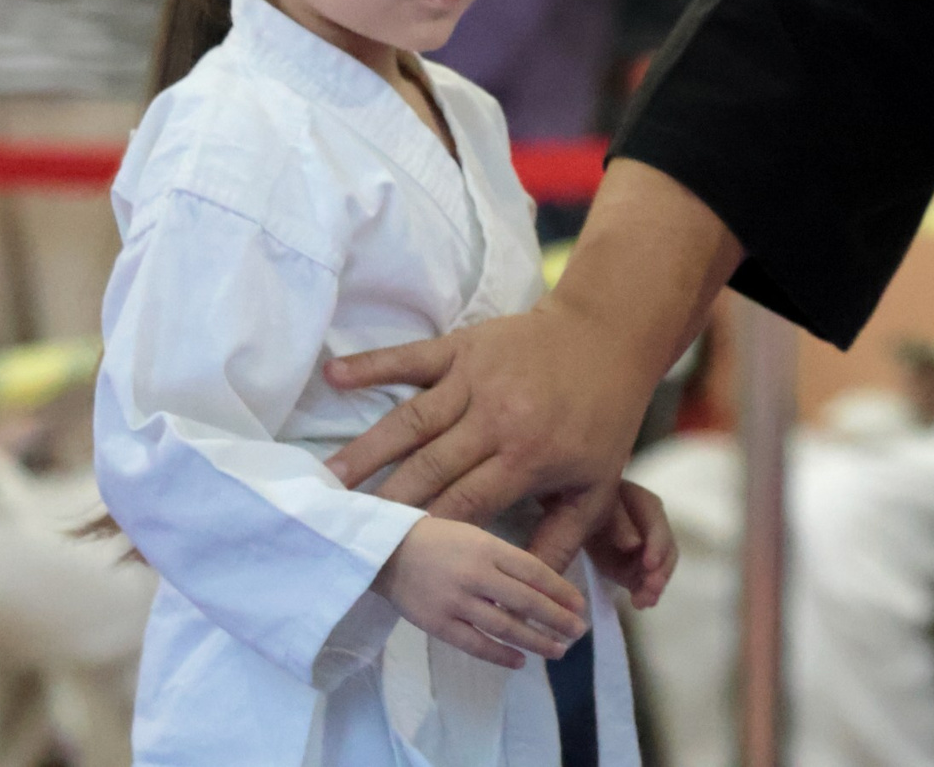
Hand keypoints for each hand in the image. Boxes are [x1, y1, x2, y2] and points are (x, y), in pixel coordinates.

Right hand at [322, 301, 659, 572]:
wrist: (608, 340)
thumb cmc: (600, 421)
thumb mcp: (595, 488)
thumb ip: (561, 541)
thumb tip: (532, 593)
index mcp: (527, 458)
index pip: (463, 507)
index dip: (425, 536)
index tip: (387, 563)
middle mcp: (496, 420)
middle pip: (426, 470)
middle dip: (384, 504)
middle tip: (341, 532)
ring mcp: (476, 380)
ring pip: (410, 421)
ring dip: (366, 450)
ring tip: (325, 479)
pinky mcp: (464, 345)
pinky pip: (412, 358)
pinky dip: (372, 365)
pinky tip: (334, 375)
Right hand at [373, 517, 587, 669]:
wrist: (386, 551)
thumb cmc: (439, 540)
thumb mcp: (477, 537)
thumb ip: (506, 560)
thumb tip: (544, 588)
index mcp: (488, 548)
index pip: (535, 572)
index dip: (561, 591)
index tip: (580, 606)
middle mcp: (475, 574)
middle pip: (526, 602)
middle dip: (557, 619)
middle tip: (578, 632)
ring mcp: (455, 601)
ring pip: (505, 627)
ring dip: (536, 641)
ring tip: (558, 650)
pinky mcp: (437, 624)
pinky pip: (474, 644)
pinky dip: (500, 655)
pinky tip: (520, 661)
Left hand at [588, 480, 677, 608]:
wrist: (570, 513)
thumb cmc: (586, 502)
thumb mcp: (600, 506)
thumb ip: (618, 522)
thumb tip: (635, 545)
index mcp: (647, 506)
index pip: (658, 527)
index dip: (657, 546)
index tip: (649, 565)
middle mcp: (653, 529)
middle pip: (666, 550)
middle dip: (660, 571)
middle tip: (651, 589)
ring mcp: (646, 551)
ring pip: (658, 570)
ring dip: (653, 586)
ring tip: (643, 602)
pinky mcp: (636, 568)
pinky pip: (644, 582)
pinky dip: (644, 593)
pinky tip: (639, 603)